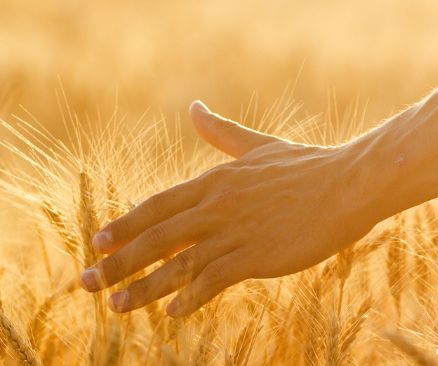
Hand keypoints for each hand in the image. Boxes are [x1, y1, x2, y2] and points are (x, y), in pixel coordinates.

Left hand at [79, 77, 437, 316]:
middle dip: (117, 262)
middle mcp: (216, 206)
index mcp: (214, 182)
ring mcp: (234, 231)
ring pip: (176, 263)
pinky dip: (190, 295)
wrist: (350, 182)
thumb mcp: (258, 146)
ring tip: (115, 307)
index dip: (124, 226)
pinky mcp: (257, 255)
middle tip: (86, 283)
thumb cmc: (308, 166)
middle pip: (155, 237)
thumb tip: (193, 107)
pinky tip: (172, 313)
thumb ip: (221, 133)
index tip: (97, 243)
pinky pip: (213, 279)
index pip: (156, 206)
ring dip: (142, 287)